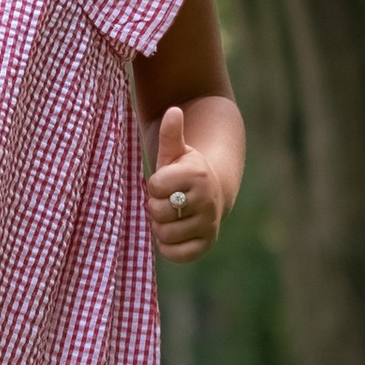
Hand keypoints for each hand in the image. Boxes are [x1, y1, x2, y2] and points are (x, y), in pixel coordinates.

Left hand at [144, 103, 223, 261]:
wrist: (210, 194)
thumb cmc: (184, 172)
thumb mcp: (176, 152)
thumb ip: (170, 134)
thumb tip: (173, 110)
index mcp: (197, 175)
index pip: (155, 186)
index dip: (154, 185)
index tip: (164, 182)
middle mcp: (206, 200)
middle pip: (157, 211)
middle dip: (155, 206)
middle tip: (166, 201)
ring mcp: (208, 224)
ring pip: (164, 233)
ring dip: (160, 226)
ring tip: (170, 215)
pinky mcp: (207, 244)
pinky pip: (175, 253)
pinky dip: (167, 246)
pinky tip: (173, 232)